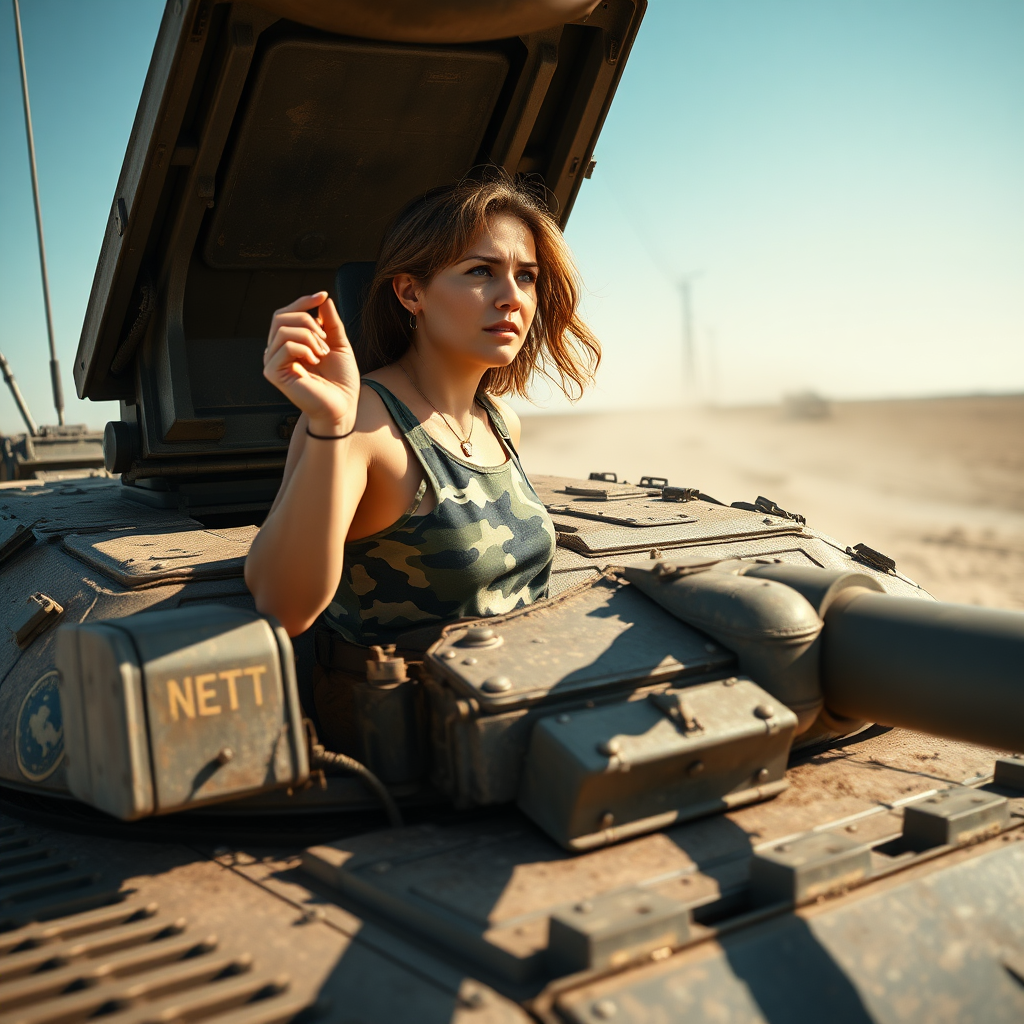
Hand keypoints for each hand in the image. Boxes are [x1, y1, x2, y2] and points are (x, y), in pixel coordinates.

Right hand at [263, 291, 359, 433]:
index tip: (322, 295)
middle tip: (326, 339)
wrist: (343, 405)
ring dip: (309, 336)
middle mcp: (277, 351)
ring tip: (323, 353)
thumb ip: (330, 323)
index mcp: (290, 343)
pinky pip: (284, 346)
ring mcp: (273, 362)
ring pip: (283, 329)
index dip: (303, 302)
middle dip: (308, 320)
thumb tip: (323, 299)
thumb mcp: (338, 344)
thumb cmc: (341, 380)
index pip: (286, 314)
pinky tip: (315, 361)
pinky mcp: (273, 373)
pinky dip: (304, 348)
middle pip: (281, 317)